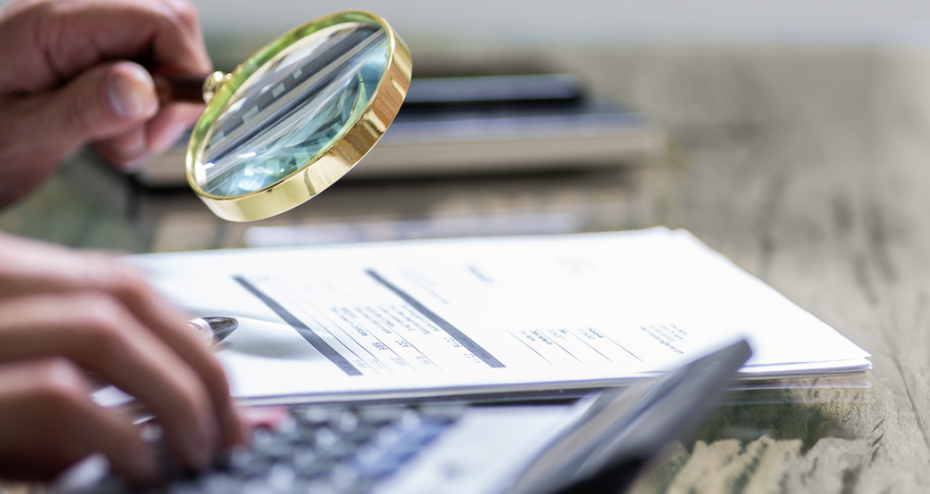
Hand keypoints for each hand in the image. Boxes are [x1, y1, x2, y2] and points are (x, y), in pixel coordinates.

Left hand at [0, 0, 211, 206]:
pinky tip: (106, 133)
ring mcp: (84, 34)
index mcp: (54, 25)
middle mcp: (73, 16)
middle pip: (170, 26)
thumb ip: (84, 108)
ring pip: (164, 51)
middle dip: (173, 88)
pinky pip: (146, 67)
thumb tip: (146, 88)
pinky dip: (143, 108)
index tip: (163, 123)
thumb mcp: (24, 136)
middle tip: (139, 137)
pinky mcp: (89, 56)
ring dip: (158, 105)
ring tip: (113, 142)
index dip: (182, 71)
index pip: (159, 22)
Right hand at [0, 233, 242, 481]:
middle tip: (233, 430)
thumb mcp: (47, 413)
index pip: (126, 284)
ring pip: (101, 327)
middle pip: (125, 294)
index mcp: (17, 282)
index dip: (193, 337)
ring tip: (198, 450)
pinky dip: (117, 432)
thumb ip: (126, 403)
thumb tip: (241, 417)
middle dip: (199, 365)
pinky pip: (56, 392)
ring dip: (172, 393)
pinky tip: (142, 466)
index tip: (230, 393)